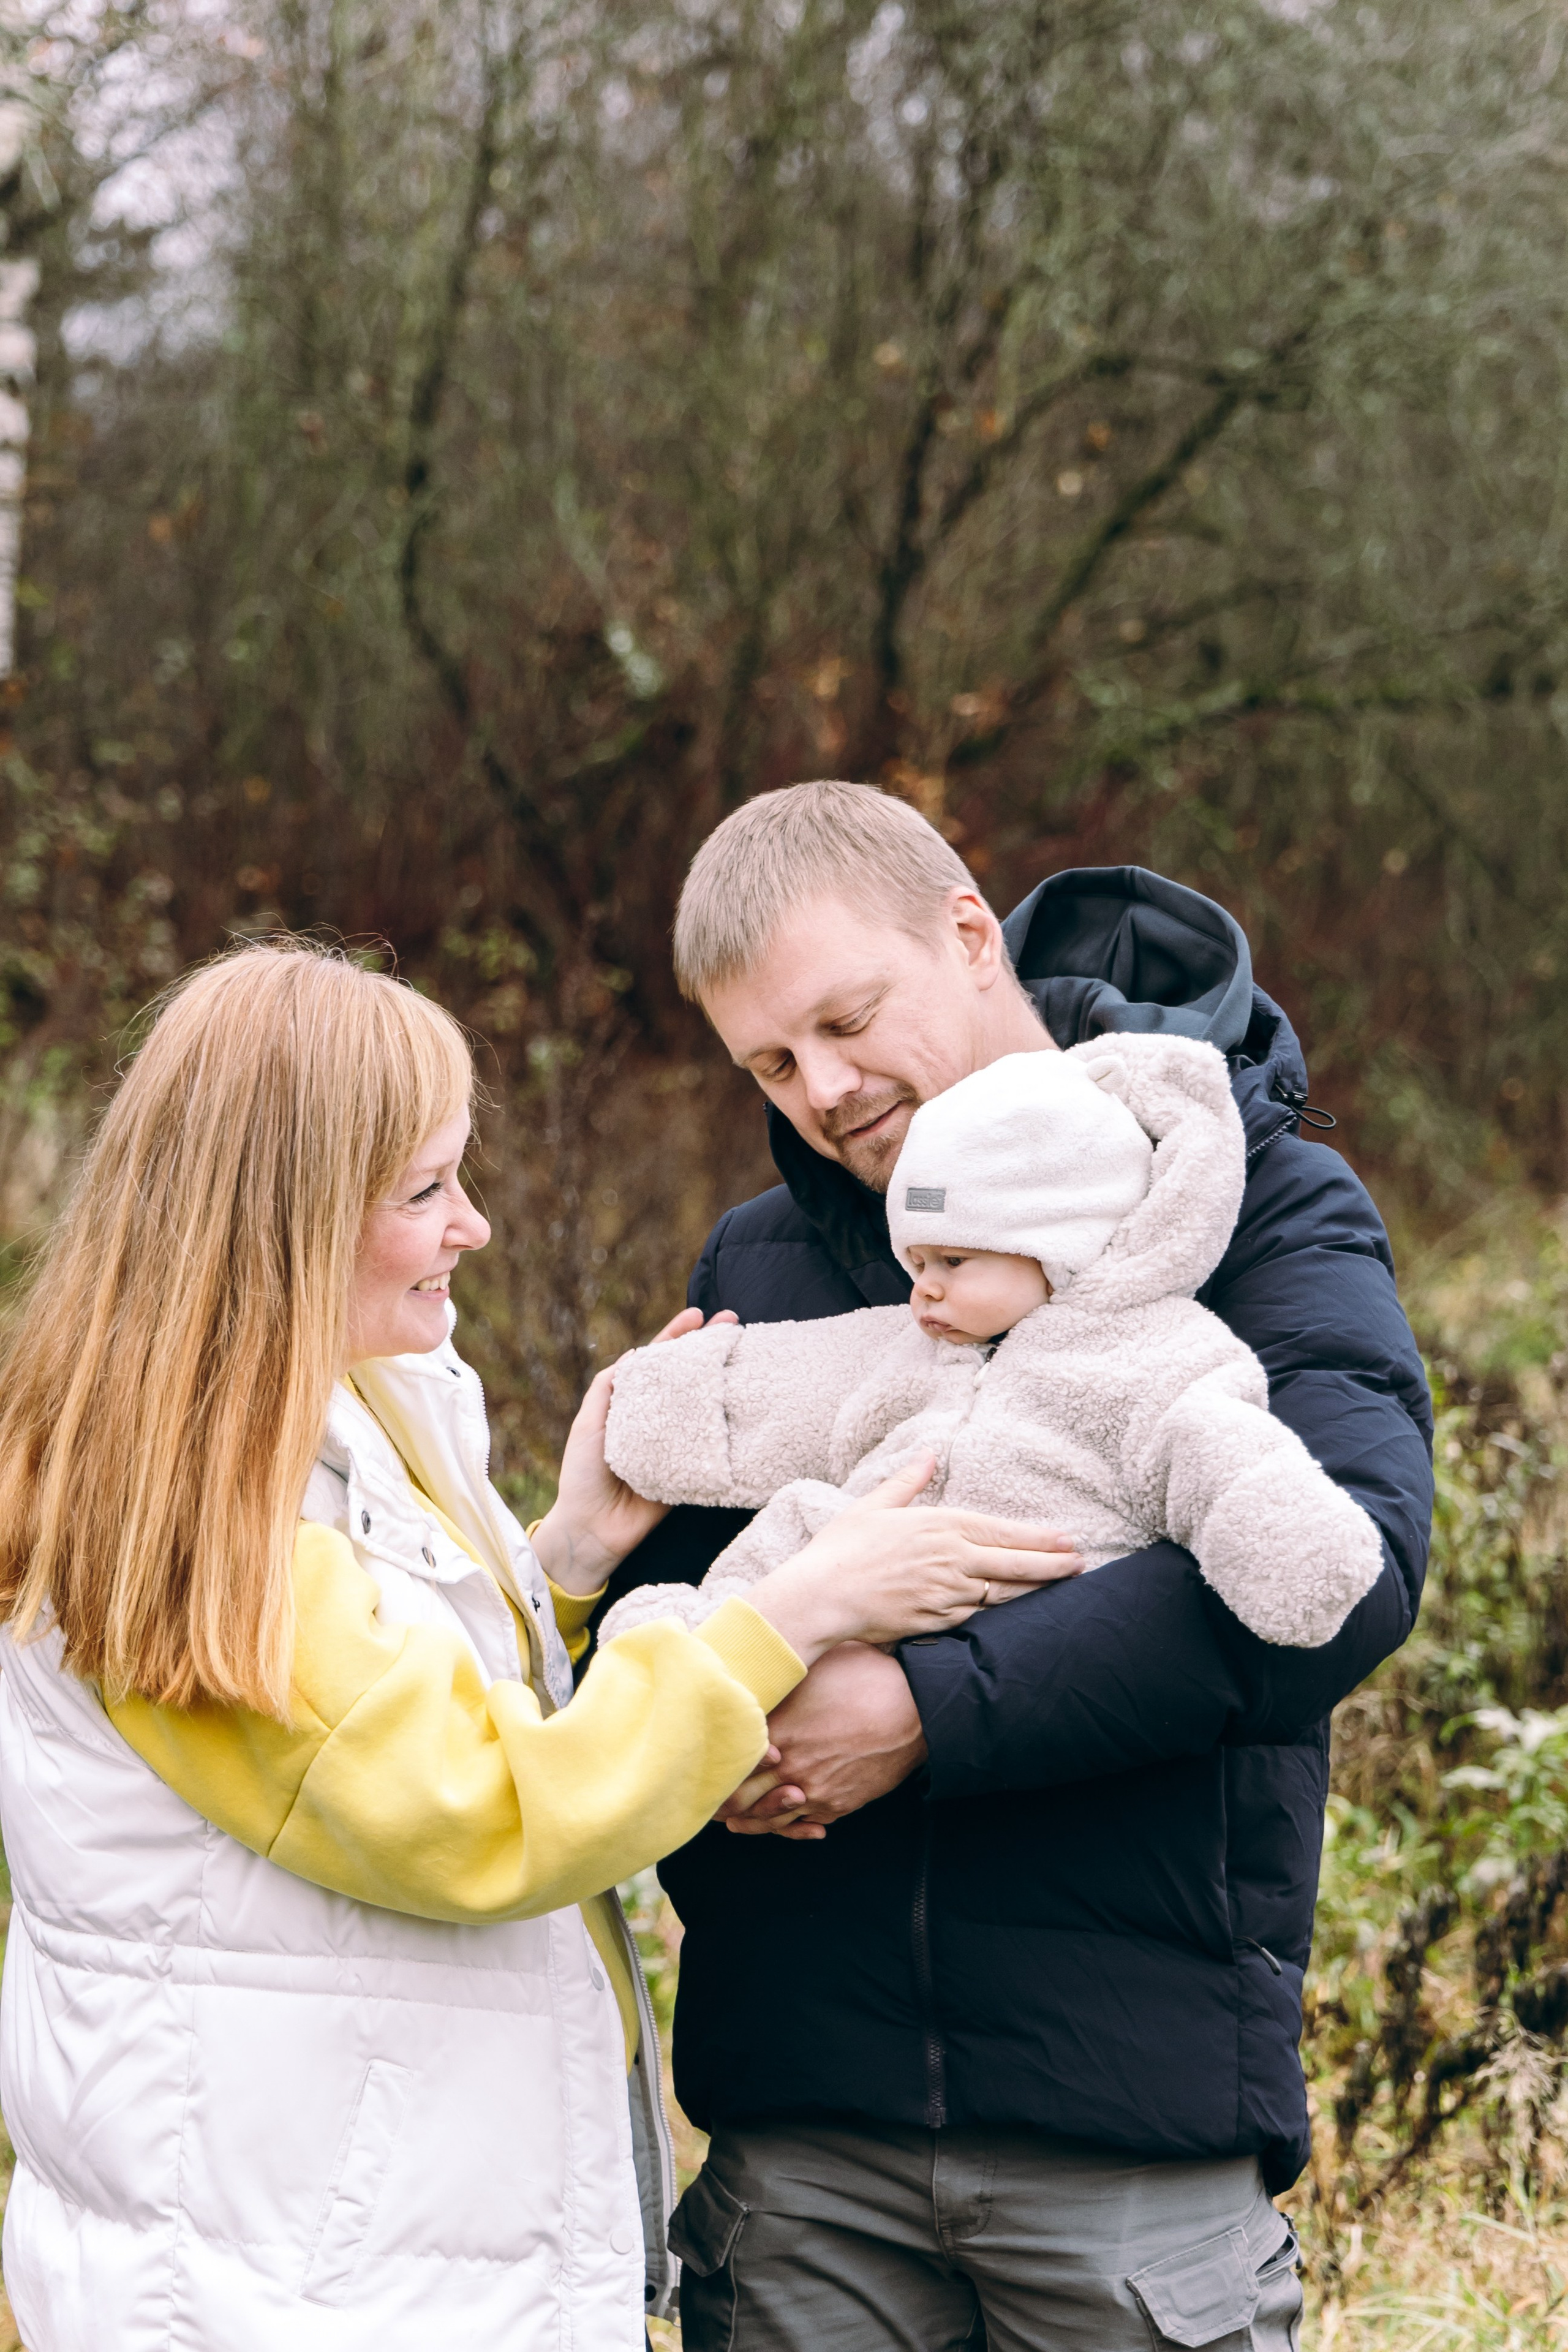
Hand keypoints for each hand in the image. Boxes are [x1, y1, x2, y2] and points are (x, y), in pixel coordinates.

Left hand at [531, 1307, 738, 1593]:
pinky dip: (726, 1425)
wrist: (591, 1529)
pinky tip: (743, 1404)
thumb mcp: (588, 1423)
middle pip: (686, 1376)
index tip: (698, 1314)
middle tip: (733, 1323)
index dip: (676, 1337)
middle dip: (708, 1348)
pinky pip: (710, 1444)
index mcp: (631, 1404)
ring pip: (703, 1404)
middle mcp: (656, 1419)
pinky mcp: (689, 1470)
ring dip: (723, 1379)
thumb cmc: (582, 1474)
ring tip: (744, 1352)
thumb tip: (636, 1353)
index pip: (656, 1362)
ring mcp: (675, 1443)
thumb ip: (608, 1388)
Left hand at [717, 1644, 927, 1840]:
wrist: (917, 1708)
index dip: (714, 1768)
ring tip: (735, 1819)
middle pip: (741, 1800)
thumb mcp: (813, 1669)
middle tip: (709, 1802)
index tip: (704, 1766)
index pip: (730, 1764)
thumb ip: (777, 1681)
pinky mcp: (841, 1803)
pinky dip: (788, 1825)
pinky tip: (782, 1818)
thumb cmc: (865, 1677)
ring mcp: (816, 1791)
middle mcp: (791, 1769)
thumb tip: (753, 1670)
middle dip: (722, 1803)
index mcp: (779, 1733)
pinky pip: (804, 1824)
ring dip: (751, 1820)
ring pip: (770, 1819)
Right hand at [746, 1454, 1083, 1665]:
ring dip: (1034, 1590)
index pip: (1003, 1532)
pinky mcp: (937, 1621)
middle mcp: (952, 1560)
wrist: (822, 1596)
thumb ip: (908, 1481)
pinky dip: (1000, 1613)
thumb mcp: (874, 1505)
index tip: (1067, 1539)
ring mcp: (947, 1594)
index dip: (1040, 1538)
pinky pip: (977, 1616)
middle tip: (1080, 1564)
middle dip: (1052, 1565)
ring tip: (1060, 1587)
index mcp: (940, 1526)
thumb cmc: (842, 1549)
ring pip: (1003, 1594)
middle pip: (1015, 1564)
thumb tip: (929, 1454)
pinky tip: (1015, 1611)